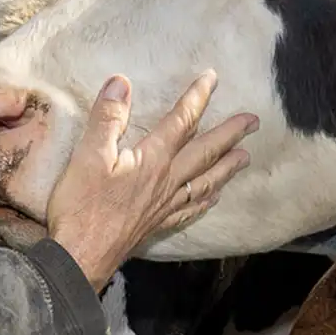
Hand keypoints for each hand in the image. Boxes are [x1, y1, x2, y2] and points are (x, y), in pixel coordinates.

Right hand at [45, 69, 256, 286]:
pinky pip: (191, 209)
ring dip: (227, 167)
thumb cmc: (82, 206)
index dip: (197, 98)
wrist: (81, 256)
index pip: (181, 122)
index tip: (212, 78)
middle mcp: (167, 181)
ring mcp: (165, 206)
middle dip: (230, 134)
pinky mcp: (157, 224)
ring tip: (245, 158)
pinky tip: (214, 198)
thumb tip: (121, 82)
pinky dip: (206, 200)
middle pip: (205, 153)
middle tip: (254, 122)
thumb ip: (107, 118)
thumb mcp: (87, 155)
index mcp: (153, 160)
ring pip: (205, 182)